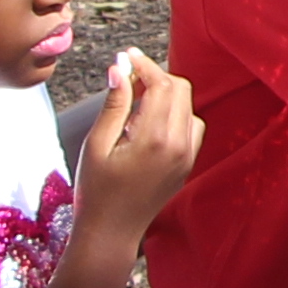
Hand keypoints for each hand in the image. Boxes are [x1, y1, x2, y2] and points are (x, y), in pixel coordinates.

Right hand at [74, 46, 205, 232]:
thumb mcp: (97, 144)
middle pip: (179, 89)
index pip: (161, 84)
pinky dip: (174, 114)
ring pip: (187, 105)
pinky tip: (148, 124)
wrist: (111, 232)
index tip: (126, 56)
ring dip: (165, 95)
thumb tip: (121, 67)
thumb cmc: (96, 191)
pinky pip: (190, 126)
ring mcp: (187, 156)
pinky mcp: (187, 164)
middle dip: (155, 76)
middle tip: (126, 80)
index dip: (144, 64)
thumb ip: (114, 103)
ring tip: (133, 105)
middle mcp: (179, 145)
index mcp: (155, 138)